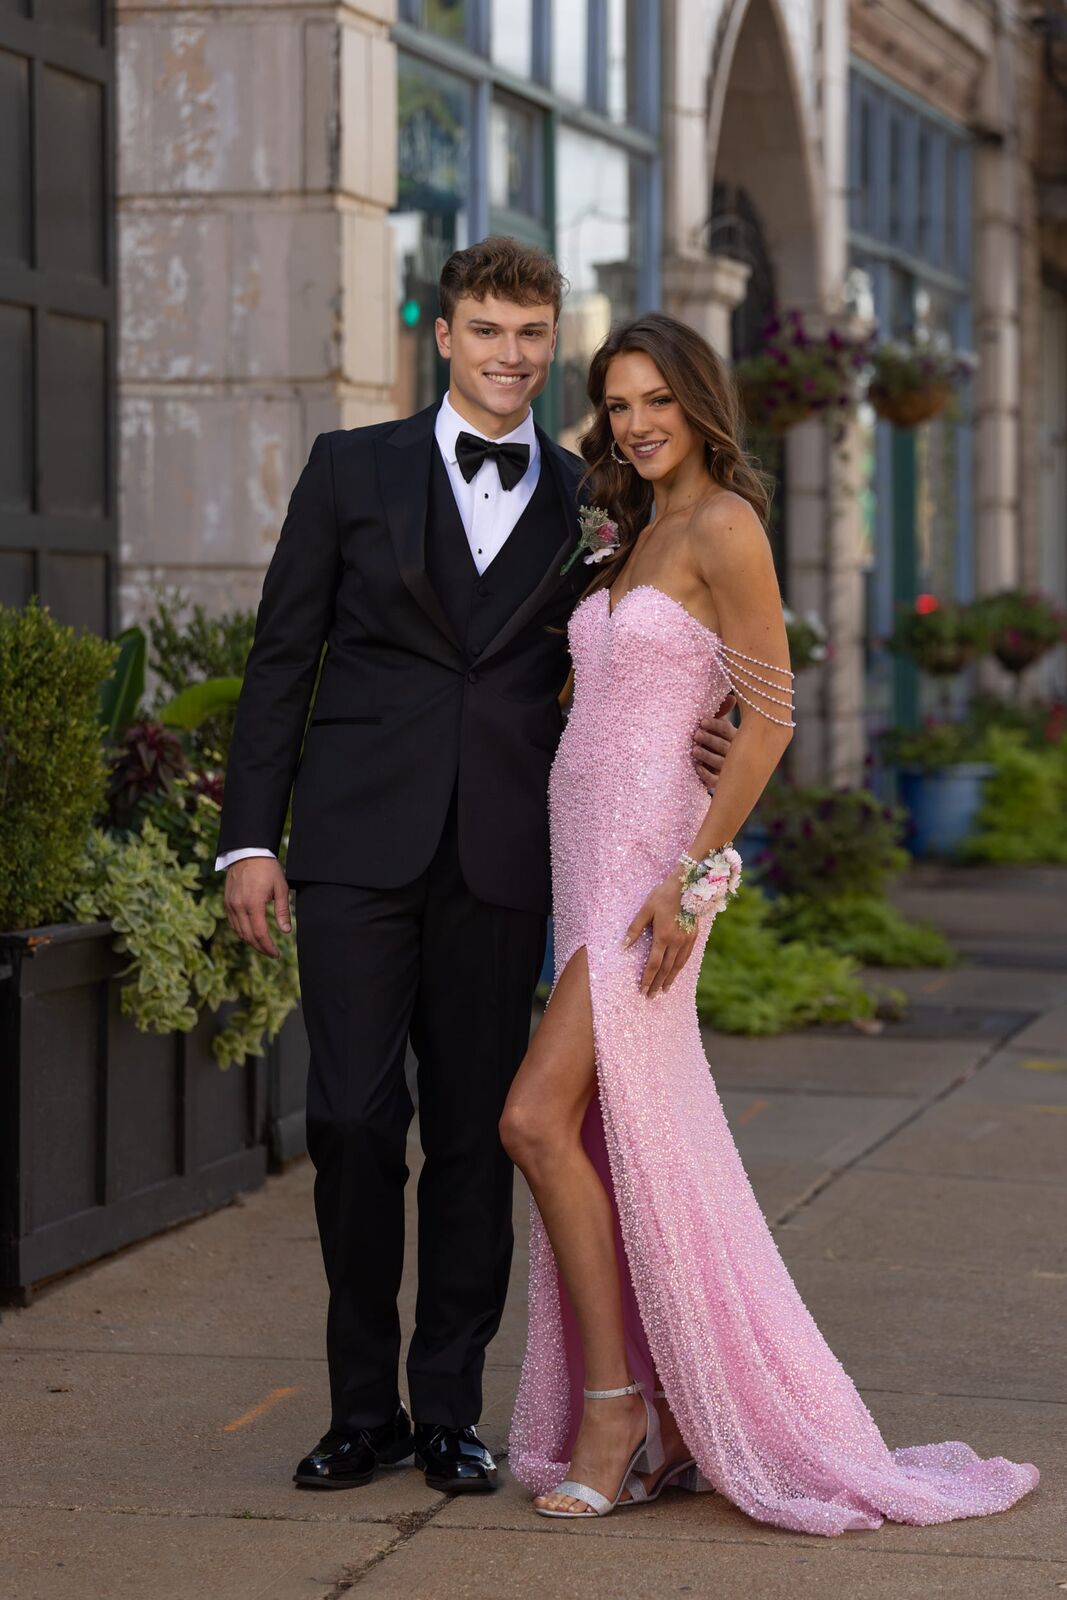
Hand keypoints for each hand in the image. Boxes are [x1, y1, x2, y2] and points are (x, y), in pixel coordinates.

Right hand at [224, 857, 291, 957]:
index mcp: (253, 904)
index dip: (268, 947)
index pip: (260, 934)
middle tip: (271, 953)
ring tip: (263, 945)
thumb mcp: (281, 888)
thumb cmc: (267, 868)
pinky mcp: (227, 901)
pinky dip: (242, 931)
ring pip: (238, 931)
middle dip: (260, 947)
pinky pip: (233, 923)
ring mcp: (230, 904)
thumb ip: (282, 911)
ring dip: (250, 941)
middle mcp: (239, 907)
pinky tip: (251, 933)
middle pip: (248, 936)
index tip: (276, 954)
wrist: (247, 852)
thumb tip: (285, 931)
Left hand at [622, 875, 698, 997]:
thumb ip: (635, 929)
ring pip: (678, 965)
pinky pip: (686, 957)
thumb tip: (623, 946)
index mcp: (662, 936)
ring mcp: (686, 940)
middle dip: (657, 983)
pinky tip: (677, 972)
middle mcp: (676, 942)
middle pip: (665, 969)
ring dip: (670, 979)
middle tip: (650, 996)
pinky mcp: (693, 936)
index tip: (642, 989)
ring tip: (664, 990)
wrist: (688, 885)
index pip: (653, 964)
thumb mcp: (645, 909)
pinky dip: (680, 968)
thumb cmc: (663, 895)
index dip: (647, 978)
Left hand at [691, 694, 737, 791]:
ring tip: (694, 750)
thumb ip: (721, 713)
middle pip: (724, 746)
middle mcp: (736, 754)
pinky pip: (715, 781)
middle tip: (696, 734)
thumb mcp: (717, 727)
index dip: (715, 725)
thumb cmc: (715, 741)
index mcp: (737, 738)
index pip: (728, 730)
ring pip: (721, 763)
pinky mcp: (722, 783)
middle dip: (709, 739)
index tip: (701, 721)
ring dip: (707, 756)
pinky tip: (697, 768)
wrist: (720, 771)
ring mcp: (730, 770)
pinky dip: (706, 774)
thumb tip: (732, 697)